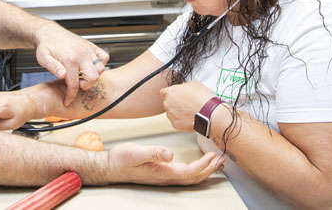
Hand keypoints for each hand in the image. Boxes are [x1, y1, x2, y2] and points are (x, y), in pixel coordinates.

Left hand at [34, 24, 108, 105]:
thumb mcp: (42, 57)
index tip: (67, 101)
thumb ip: (52, 67)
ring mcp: (88, 50)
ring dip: (93, 76)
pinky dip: (101, 64)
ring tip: (82, 75)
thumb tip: (62, 75)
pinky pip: (104, 57)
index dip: (71, 95)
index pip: (74, 84)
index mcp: (69, 59)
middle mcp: (81, 54)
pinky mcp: (91, 46)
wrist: (50, 32)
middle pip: (93, 78)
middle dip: (86, 86)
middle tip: (76, 84)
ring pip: (101, 69)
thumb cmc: (46, 45)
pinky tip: (90, 66)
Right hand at [106, 143, 223, 185]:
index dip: (203, 165)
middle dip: (209, 170)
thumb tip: (169, 153)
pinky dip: (196, 169)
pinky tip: (198, 163)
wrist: (111, 166)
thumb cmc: (122, 160)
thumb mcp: (136, 153)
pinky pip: (184, 174)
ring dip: (205, 170)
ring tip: (215, 162)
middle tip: (221, 160)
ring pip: (190, 177)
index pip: (189, 172)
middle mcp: (166, 177)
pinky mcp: (162, 172)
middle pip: (194, 178)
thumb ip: (153, 153)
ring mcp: (165, 176)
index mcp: (163, 172)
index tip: (212, 156)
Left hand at [160, 81, 214, 131]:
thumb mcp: (193, 84)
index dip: (170, 94)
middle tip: (185, 104)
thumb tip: (183, 89)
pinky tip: (190, 117)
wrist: (209, 113)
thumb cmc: (203, 98)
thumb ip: (183, 87)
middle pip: (167, 103)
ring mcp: (170, 115)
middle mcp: (167, 104)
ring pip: (171, 113)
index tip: (176, 96)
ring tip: (189, 111)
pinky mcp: (175, 124)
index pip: (163, 93)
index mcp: (170, 92)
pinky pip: (176, 122)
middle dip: (174, 104)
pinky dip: (181, 121)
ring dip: (178, 112)